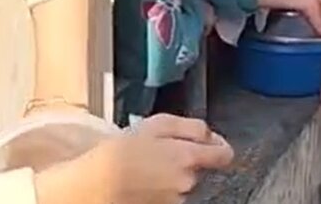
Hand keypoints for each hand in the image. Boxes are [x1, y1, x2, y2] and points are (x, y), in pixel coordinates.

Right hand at [37, 115, 233, 203]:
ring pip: (181, 184)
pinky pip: (168, 196)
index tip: (210, 143)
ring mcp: (176, 201)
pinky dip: (158, 190)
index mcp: (188, 157)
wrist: (95, 184)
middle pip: (197, 169)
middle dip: (183, 161)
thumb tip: (211, 134)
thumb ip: (191, 127)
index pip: (225, 154)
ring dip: (169, 176)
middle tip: (156, 153)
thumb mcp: (156, 124)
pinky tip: (139, 183)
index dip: (219, 146)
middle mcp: (187, 183)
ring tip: (142, 169)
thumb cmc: (121, 151)